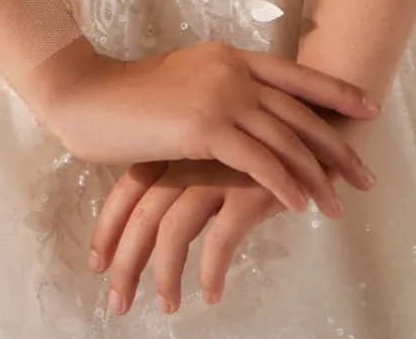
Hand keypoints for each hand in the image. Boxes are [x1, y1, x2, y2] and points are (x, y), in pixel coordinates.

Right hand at [24, 35, 379, 215]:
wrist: (89, 95)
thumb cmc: (132, 95)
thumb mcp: (187, 80)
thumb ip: (220, 88)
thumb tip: (247, 107)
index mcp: (231, 56)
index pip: (296, 75)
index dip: (335, 93)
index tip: (368, 109)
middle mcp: (233, 70)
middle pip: (300, 112)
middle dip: (337, 147)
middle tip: (366, 175)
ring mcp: (221, 95)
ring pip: (284, 139)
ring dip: (316, 175)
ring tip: (337, 204)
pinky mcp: (204, 127)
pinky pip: (257, 160)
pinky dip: (283, 184)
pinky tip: (298, 204)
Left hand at [88, 117, 377, 317]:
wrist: (318, 108)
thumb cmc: (264, 132)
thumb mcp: (215, 144)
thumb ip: (186, 164)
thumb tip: (153, 209)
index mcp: (177, 139)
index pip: (129, 186)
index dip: (109, 227)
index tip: (96, 265)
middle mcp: (190, 153)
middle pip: (142, 213)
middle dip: (125, 263)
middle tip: (117, 304)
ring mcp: (219, 168)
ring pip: (174, 230)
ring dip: (165, 276)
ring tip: (166, 307)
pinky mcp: (251, 186)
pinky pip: (222, 239)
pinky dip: (212, 270)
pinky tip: (211, 294)